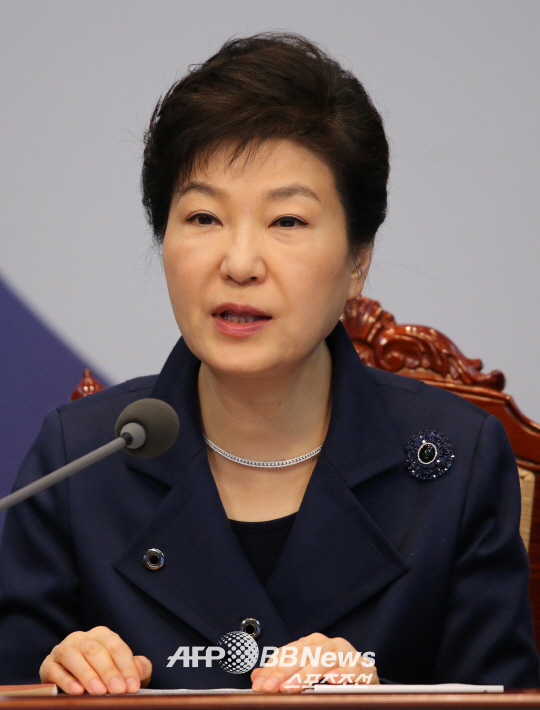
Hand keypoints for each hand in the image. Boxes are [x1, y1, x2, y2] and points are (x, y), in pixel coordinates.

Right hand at [39, 626, 151, 694]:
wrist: (77, 686)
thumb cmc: (106, 676)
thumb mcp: (124, 670)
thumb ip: (137, 668)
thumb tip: (138, 670)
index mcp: (102, 635)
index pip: (116, 646)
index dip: (126, 667)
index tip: (132, 687)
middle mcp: (81, 638)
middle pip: (95, 650)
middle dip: (108, 671)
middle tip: (118, 690)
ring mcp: (62, 649)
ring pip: (72, 655)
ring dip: (86, 674)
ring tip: (98, 692)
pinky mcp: (48, 665)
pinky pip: (54, 669)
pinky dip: (65, 680)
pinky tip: (77, 691)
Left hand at [250, 633, 378, 692]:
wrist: (366, 680)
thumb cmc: (332, 675)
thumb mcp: (305, 673)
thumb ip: (282, 674)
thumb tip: (256, 676)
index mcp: (312, 643)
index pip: (288, 654)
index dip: (272, 669)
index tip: (259, 685)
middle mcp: (328, 645)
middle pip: (303, 656)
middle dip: (284, 673)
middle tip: (271, 688)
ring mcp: (346, 654)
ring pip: (324, 661)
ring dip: (307, 675)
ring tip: (292, 687)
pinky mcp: (363, 667)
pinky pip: (352, 669)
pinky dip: (342, 674)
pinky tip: (332, 680)